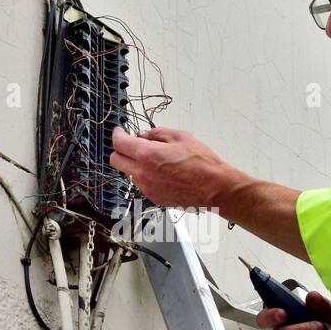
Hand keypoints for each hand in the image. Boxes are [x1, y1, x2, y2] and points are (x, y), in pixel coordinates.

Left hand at [109, 126, 236, 209]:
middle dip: (120, 150)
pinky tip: (162, 171)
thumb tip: (144, 135)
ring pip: (128, 173)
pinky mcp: (154, 198)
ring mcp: (147, 188)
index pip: (119, 143)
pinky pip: (141, 183)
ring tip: (154, 158)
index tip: (120, 132)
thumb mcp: (180, 137)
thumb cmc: (202, 163)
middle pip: (116, 161)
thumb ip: (157, 134)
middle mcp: (143, 173)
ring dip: (133, 163)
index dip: (117, 134)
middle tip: (131, 144)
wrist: (214, 188)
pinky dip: (145, 175)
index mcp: (147, 155)